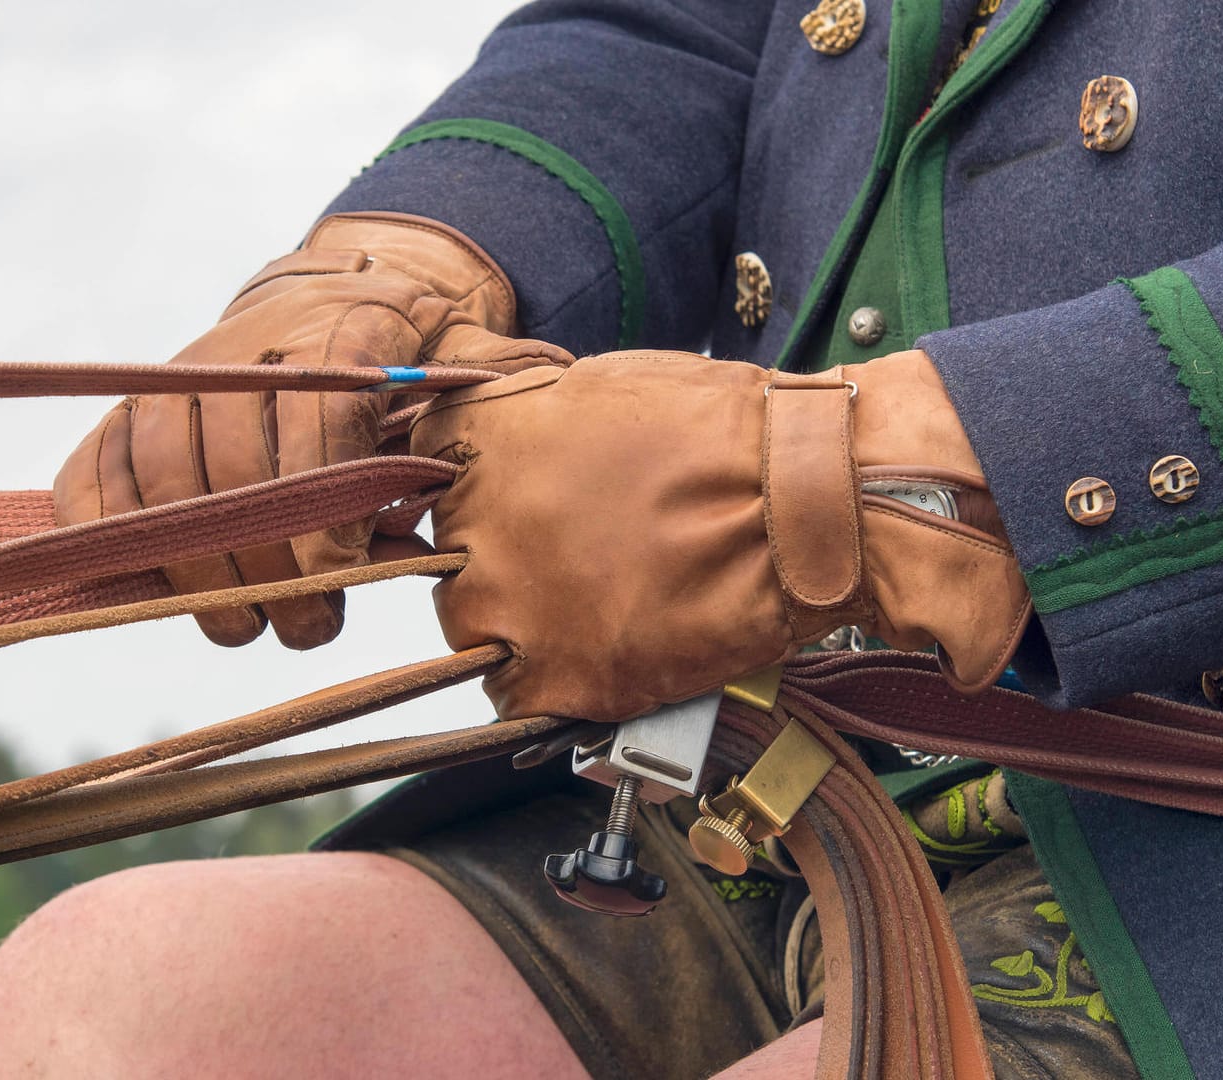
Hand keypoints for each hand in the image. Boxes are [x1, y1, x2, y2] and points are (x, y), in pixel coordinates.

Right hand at [53, 212, 571, 648]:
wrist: (339, 287)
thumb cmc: (414, 353)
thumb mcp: (466, 359)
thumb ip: (494, 389)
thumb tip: (551, 396)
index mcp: (342, 332)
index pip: (317, 424)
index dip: (322, 513)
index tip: (342, 573)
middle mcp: (248, 348)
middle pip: (237, 474)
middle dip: (270, 571)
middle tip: (305, 629)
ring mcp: (177, 376)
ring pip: (164, 485)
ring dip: (200, 574)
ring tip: (246, 626)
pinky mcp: (129, 407)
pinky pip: (93, 474)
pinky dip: (108, 533)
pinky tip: (149, 580)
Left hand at [410, 350, 1031, 721]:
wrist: (806, 501)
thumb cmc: (720, 436)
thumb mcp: (594, 380)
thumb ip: (513, 402)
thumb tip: (471, 404)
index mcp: (469, 442)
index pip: (417, 478)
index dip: (470, 496)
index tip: (503, 507)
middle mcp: (468, 529)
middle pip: (448, 562)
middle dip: (504, 561)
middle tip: (580, 553)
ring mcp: (505, 612)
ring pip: (478, 634)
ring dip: (526, 624)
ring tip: (607, 598)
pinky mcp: (550, 682)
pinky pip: (517, 699)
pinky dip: (558, 683)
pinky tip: (611, 645)